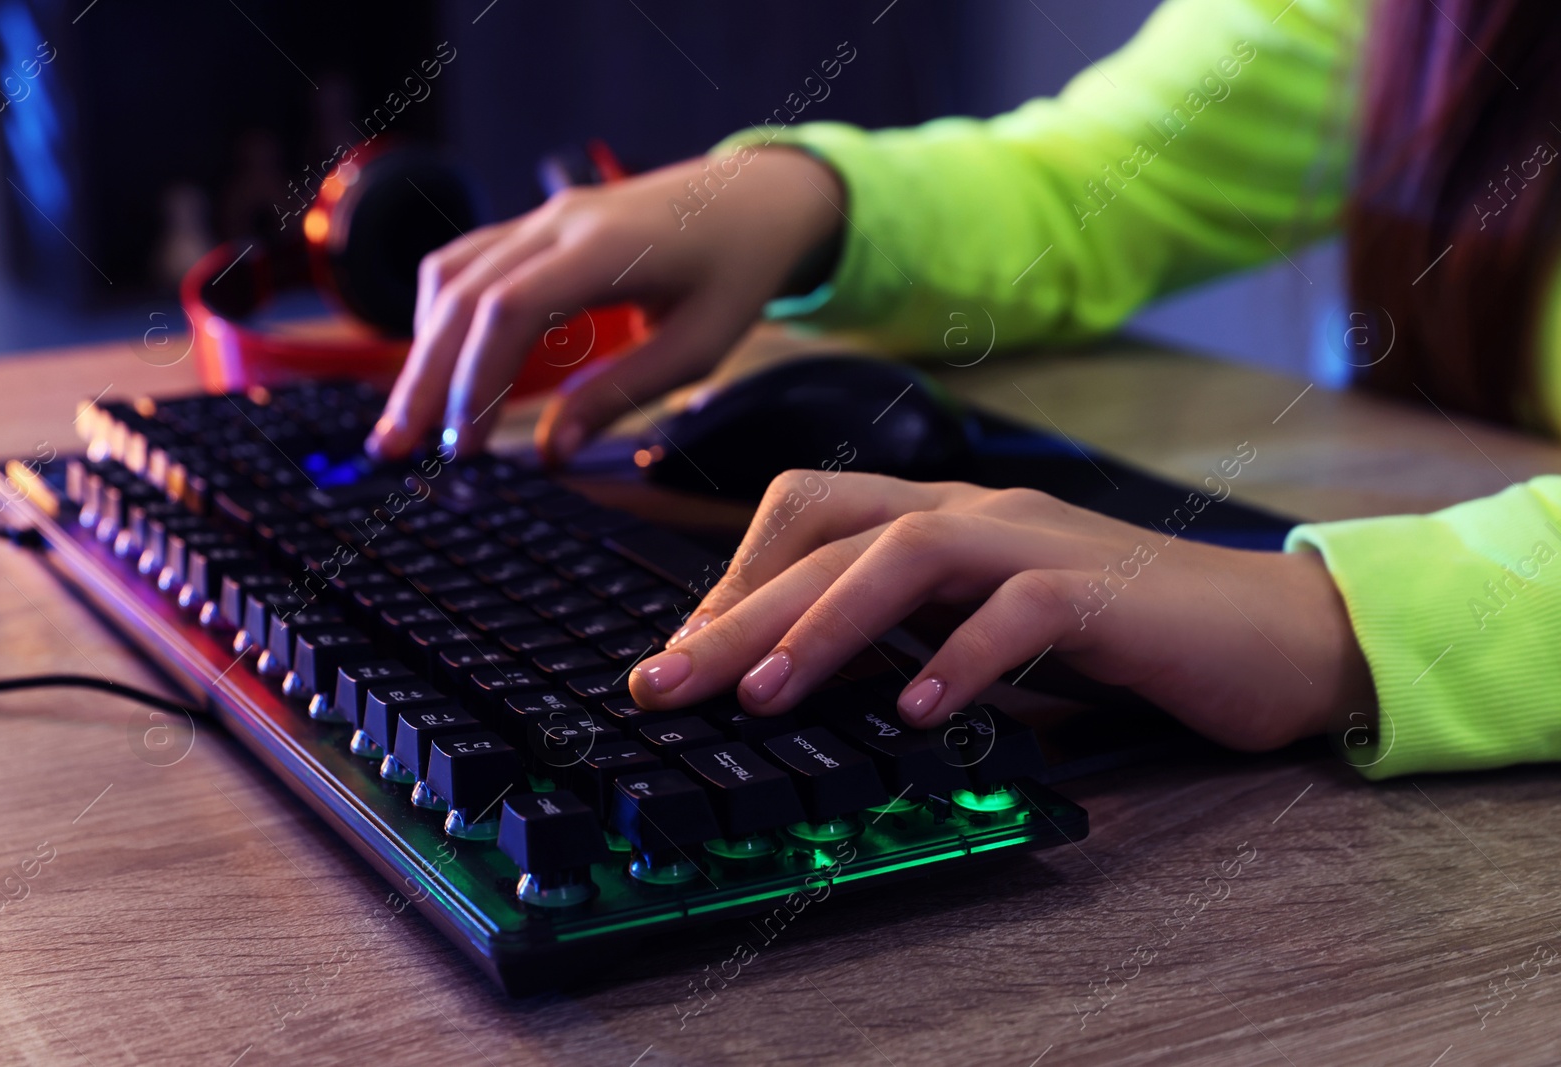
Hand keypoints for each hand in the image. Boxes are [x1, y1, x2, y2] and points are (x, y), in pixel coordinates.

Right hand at [366, 148, 844, 463]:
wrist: (752, 199)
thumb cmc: (734, 273)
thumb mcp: (698, 346)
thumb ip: (622, 393)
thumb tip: (552, 451)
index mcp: (606, 248)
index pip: (509, 309)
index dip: (474, 380)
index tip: (462, 446)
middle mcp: (560, 222)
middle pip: (461, 295)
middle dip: (423, 376)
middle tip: (395, 448)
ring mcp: (541, 217)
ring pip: (450, 275)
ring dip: (422, 347)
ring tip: (412, 420)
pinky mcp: (534, 227)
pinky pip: (466, 264)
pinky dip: (442, 317)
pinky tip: (443, 368)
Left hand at [627, 472, 1374, 750]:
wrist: (1271, 634)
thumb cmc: (1122, 637)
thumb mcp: (989, 627)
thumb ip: (910, 633)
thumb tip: (803, 683)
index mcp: (946, 514)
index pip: (811, 508)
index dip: (734, 575)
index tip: (684, 655)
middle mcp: (980, 511)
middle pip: (832, 535)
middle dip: (736, 611)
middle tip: (666, 686)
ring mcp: (1039, 542)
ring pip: (906, 551)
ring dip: (821, 623)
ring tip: (763, 695)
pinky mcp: (1101, 592)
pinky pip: (1015, 610)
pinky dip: (959, 659)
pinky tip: (919, 715)